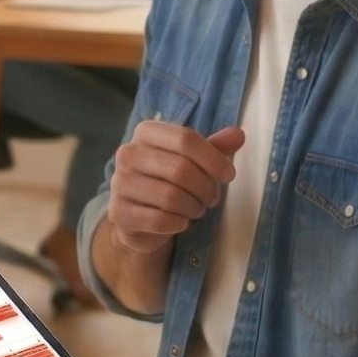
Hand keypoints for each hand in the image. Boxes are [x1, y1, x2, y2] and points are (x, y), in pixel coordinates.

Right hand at [105, 122, 244, 254]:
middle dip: (206, 188)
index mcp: (146, 132)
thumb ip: (214, 147)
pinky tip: (181, 221)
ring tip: (197, 209)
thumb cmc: (169, 180)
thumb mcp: (192, 159)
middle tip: (213, 198)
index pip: (185, 138)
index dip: (213, 158)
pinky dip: (179, 223)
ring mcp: (119, 183)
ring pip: (171, 197)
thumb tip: (238, 135)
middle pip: (181, 169)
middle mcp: (128, 153)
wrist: (138, 216)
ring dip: (194, 207)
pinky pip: (159, 221)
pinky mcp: (119, 212)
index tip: (228, 175)